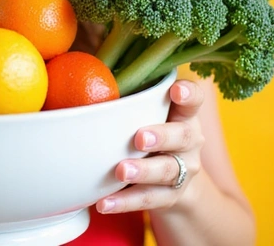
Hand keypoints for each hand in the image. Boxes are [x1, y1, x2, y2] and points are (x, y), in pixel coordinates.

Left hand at [95, 79, 204, 213]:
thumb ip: (130, 96)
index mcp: (184, 115)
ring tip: (121, 171)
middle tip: (140, 137)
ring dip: (143, 170)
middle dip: (162, 136)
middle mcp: (190, 141)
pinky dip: (125, 202)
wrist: (178, 185)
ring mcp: (184, 170)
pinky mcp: (171, 196)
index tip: (176, 90)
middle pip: (184, 136)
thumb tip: (79, 69)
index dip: (189, 93)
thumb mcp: (150, 114)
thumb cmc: (155, 135)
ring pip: (167, 170)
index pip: (194, 99)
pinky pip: (149, 199)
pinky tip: (104, 203)